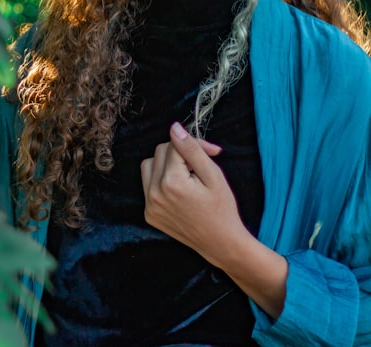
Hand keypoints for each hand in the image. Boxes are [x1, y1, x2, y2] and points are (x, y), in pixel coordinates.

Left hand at [140, 121, 287, 317]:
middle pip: (159, 153)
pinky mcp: (149, 214)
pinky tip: (179, 191)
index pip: (174, 145)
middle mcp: (154, 194)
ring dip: (165, 164)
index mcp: (172, 182)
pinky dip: (161, 182)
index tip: (211, 151)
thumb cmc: (222, 209)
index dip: (194, 144)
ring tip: (187, 176)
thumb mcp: (213, 175)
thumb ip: (192, 149)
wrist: (221, 243)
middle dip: (178, 153)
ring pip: (149, 166)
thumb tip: (175, 128)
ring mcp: (149, 206)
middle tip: (200, 166)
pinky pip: (148, 186)